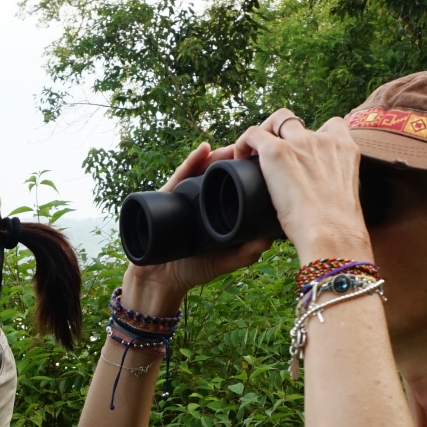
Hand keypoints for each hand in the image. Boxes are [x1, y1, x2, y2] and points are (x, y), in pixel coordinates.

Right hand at [120, 142, 271, 314]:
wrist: (159, 279)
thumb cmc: (192, 270)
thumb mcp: (224, 262)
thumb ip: (245, 254)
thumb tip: (267, 240)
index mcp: (217, 212)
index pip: (234, 188)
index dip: (248, 175)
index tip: (265, 165)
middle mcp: (202, 200)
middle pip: (221, 173)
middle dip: (235, 159)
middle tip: (252, 149)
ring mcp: (185, 196)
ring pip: (203, 169)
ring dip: (218, 155)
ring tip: (233, 147)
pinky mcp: (168, 195)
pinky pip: (181, 174)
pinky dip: (192, 160)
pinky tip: (204, 149)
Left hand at [234, 109, 370, 261]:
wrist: (332, 233)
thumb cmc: (336, 227)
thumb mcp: (342, 195)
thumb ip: (332, 183)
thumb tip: (316, 194)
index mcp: (345, 149)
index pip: (333, 125)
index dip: (315, 135)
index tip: (303, 151)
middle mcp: (324, 139)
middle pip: (298, 122)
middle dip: (283, 134)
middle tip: (274, 156)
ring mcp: (301, 142)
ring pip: (277, 120)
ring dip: (265, 133)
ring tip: (254, 154)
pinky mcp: (277, 151)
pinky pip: (254, 133)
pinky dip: (244, 142)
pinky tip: (240, 157)